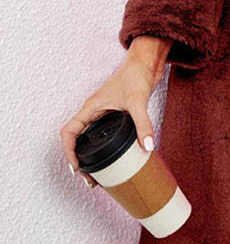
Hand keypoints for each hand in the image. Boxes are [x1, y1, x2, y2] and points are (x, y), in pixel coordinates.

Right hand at [60, 36, 170, 186]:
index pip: (69, 132)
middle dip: (80, 161)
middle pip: (78, 140)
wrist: (146, 63)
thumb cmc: (136, 74)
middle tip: (91, 180)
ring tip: (100, 177)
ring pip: (90, 139)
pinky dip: (105, 150)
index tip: (77, 168)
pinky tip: (115, 160)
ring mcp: (104, 114)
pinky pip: (104, 136)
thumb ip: (142, 124)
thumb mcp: (138, 101)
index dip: (68, 152)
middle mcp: (94, 112)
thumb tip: (147, 146)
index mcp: (91, 108)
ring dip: (92, 158)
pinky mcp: (116, 115)